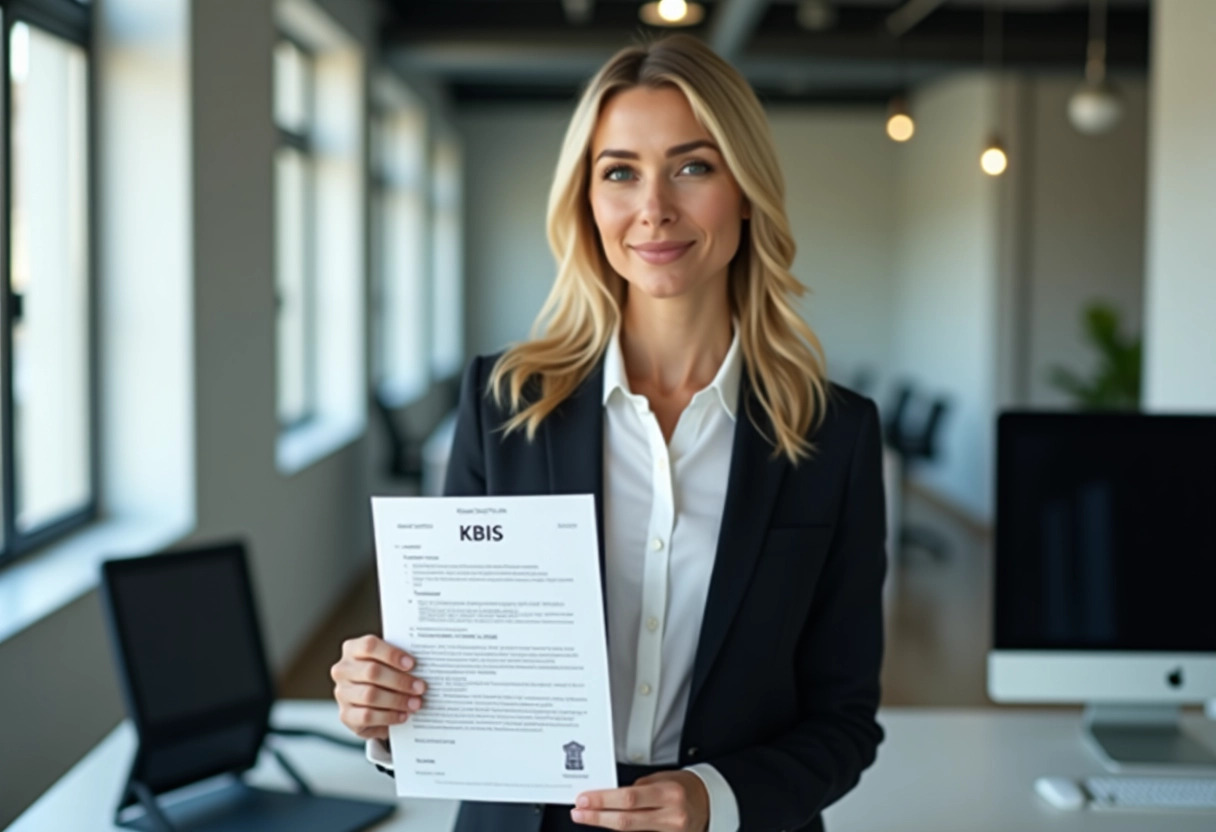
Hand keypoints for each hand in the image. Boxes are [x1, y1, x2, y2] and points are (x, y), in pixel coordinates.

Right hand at [330, 634, 426, 740]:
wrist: (370, 703)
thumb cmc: (384, 675)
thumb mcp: (389, 664)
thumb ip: (400, 661)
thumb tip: (425, 667)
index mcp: (352, 649)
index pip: (369, 646)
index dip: (392, 654)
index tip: (412, 664)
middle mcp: (343, 670)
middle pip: (372, 672)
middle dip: (400, 681)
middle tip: (421, 687)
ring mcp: (342, 693)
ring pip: (370, 695)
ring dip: (397, 700)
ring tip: (416, 703)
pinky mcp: (345, 715)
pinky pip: (367, 716)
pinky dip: (389, 716)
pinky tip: (403, 715)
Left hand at [571, 770, 708, 830]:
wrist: (707, 802)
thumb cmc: (683, 786)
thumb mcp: (662, 778)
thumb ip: (638, 788)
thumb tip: (610, 795)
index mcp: (669, 793)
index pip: (630, 798)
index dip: (604, 800)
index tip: (585, 799)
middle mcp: (671, 815)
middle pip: (627, 820)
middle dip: (598, 816)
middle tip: (579, 812)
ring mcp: (672, 831)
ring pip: (630, 830)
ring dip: (606, 823)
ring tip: (588, 816)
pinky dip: (623, 830)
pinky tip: (608, 823)